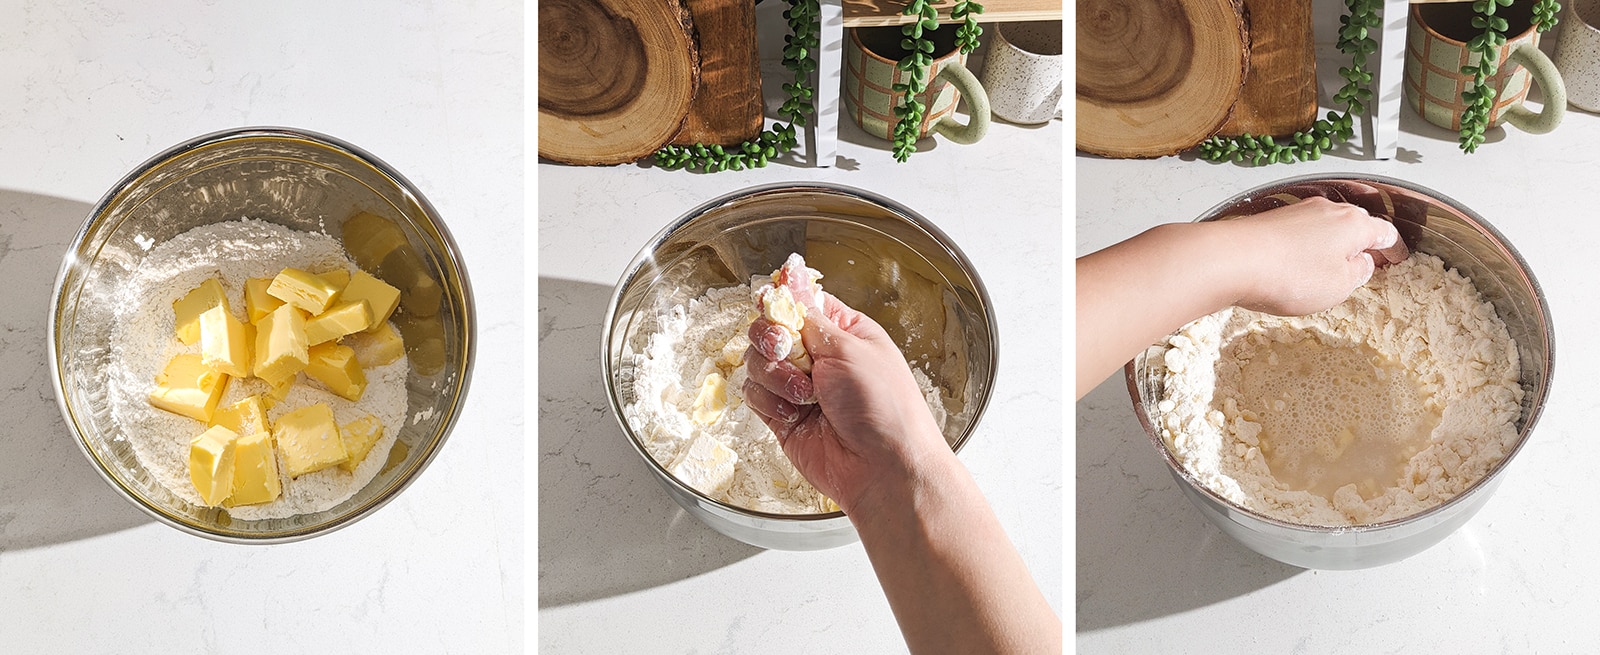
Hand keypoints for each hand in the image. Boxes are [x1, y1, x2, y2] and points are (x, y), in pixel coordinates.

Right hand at [742, 293, 948, 514]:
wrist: (882, 467)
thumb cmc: (884, 406)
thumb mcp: (850, 348)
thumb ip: (810, 317)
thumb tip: (791, 278)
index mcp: (843, 332)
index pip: (800, 303)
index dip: (782, 302)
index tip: (772, 303)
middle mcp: (819, 357)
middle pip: (769, 330)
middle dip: (772, 340)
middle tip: (788, 352)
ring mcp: (798, 387)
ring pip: (757, 363)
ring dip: (775, 377)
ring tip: (805, 396)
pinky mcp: (782, 416)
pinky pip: (755, 395)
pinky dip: (769, 402)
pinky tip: (795, 414)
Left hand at [1226, 196, 1405, 315]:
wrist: (1232, 260)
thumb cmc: (1288, 274)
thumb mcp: (1339, 285)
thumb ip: (1357, 273)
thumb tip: (1362, 264)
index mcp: (1355, 223)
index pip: (1385, 233)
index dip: (1394, 249)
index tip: (1398, 259)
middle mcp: (1328, 210)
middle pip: (1356, 225)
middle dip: (1364, 244)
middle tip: (1367, 264)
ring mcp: (1298, 212)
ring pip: (1327, 226)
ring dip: (1333, 245)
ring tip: (1331, 268)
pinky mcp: (1273, 220)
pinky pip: (1301, 232)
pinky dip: (1308, 246)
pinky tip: (1299, 263)